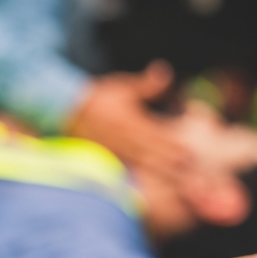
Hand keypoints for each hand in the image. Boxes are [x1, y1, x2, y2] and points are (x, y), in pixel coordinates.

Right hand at [68, 63, 190, 179]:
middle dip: (168, 161)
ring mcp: (115, 149)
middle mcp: (122, 137)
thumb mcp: (123, 88)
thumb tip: (166, 73)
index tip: (187, 150)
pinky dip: (140, 177)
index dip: (170, 144)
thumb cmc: (99, 97)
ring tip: (175, 177)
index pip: (154, 134)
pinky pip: (126, 169)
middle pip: (150, 152)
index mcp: (128, 120)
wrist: (69, 110)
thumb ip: (146, 85)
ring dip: (158, 171)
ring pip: (140, 162)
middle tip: (187, 168)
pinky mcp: (108, 156)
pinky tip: (152, 185)